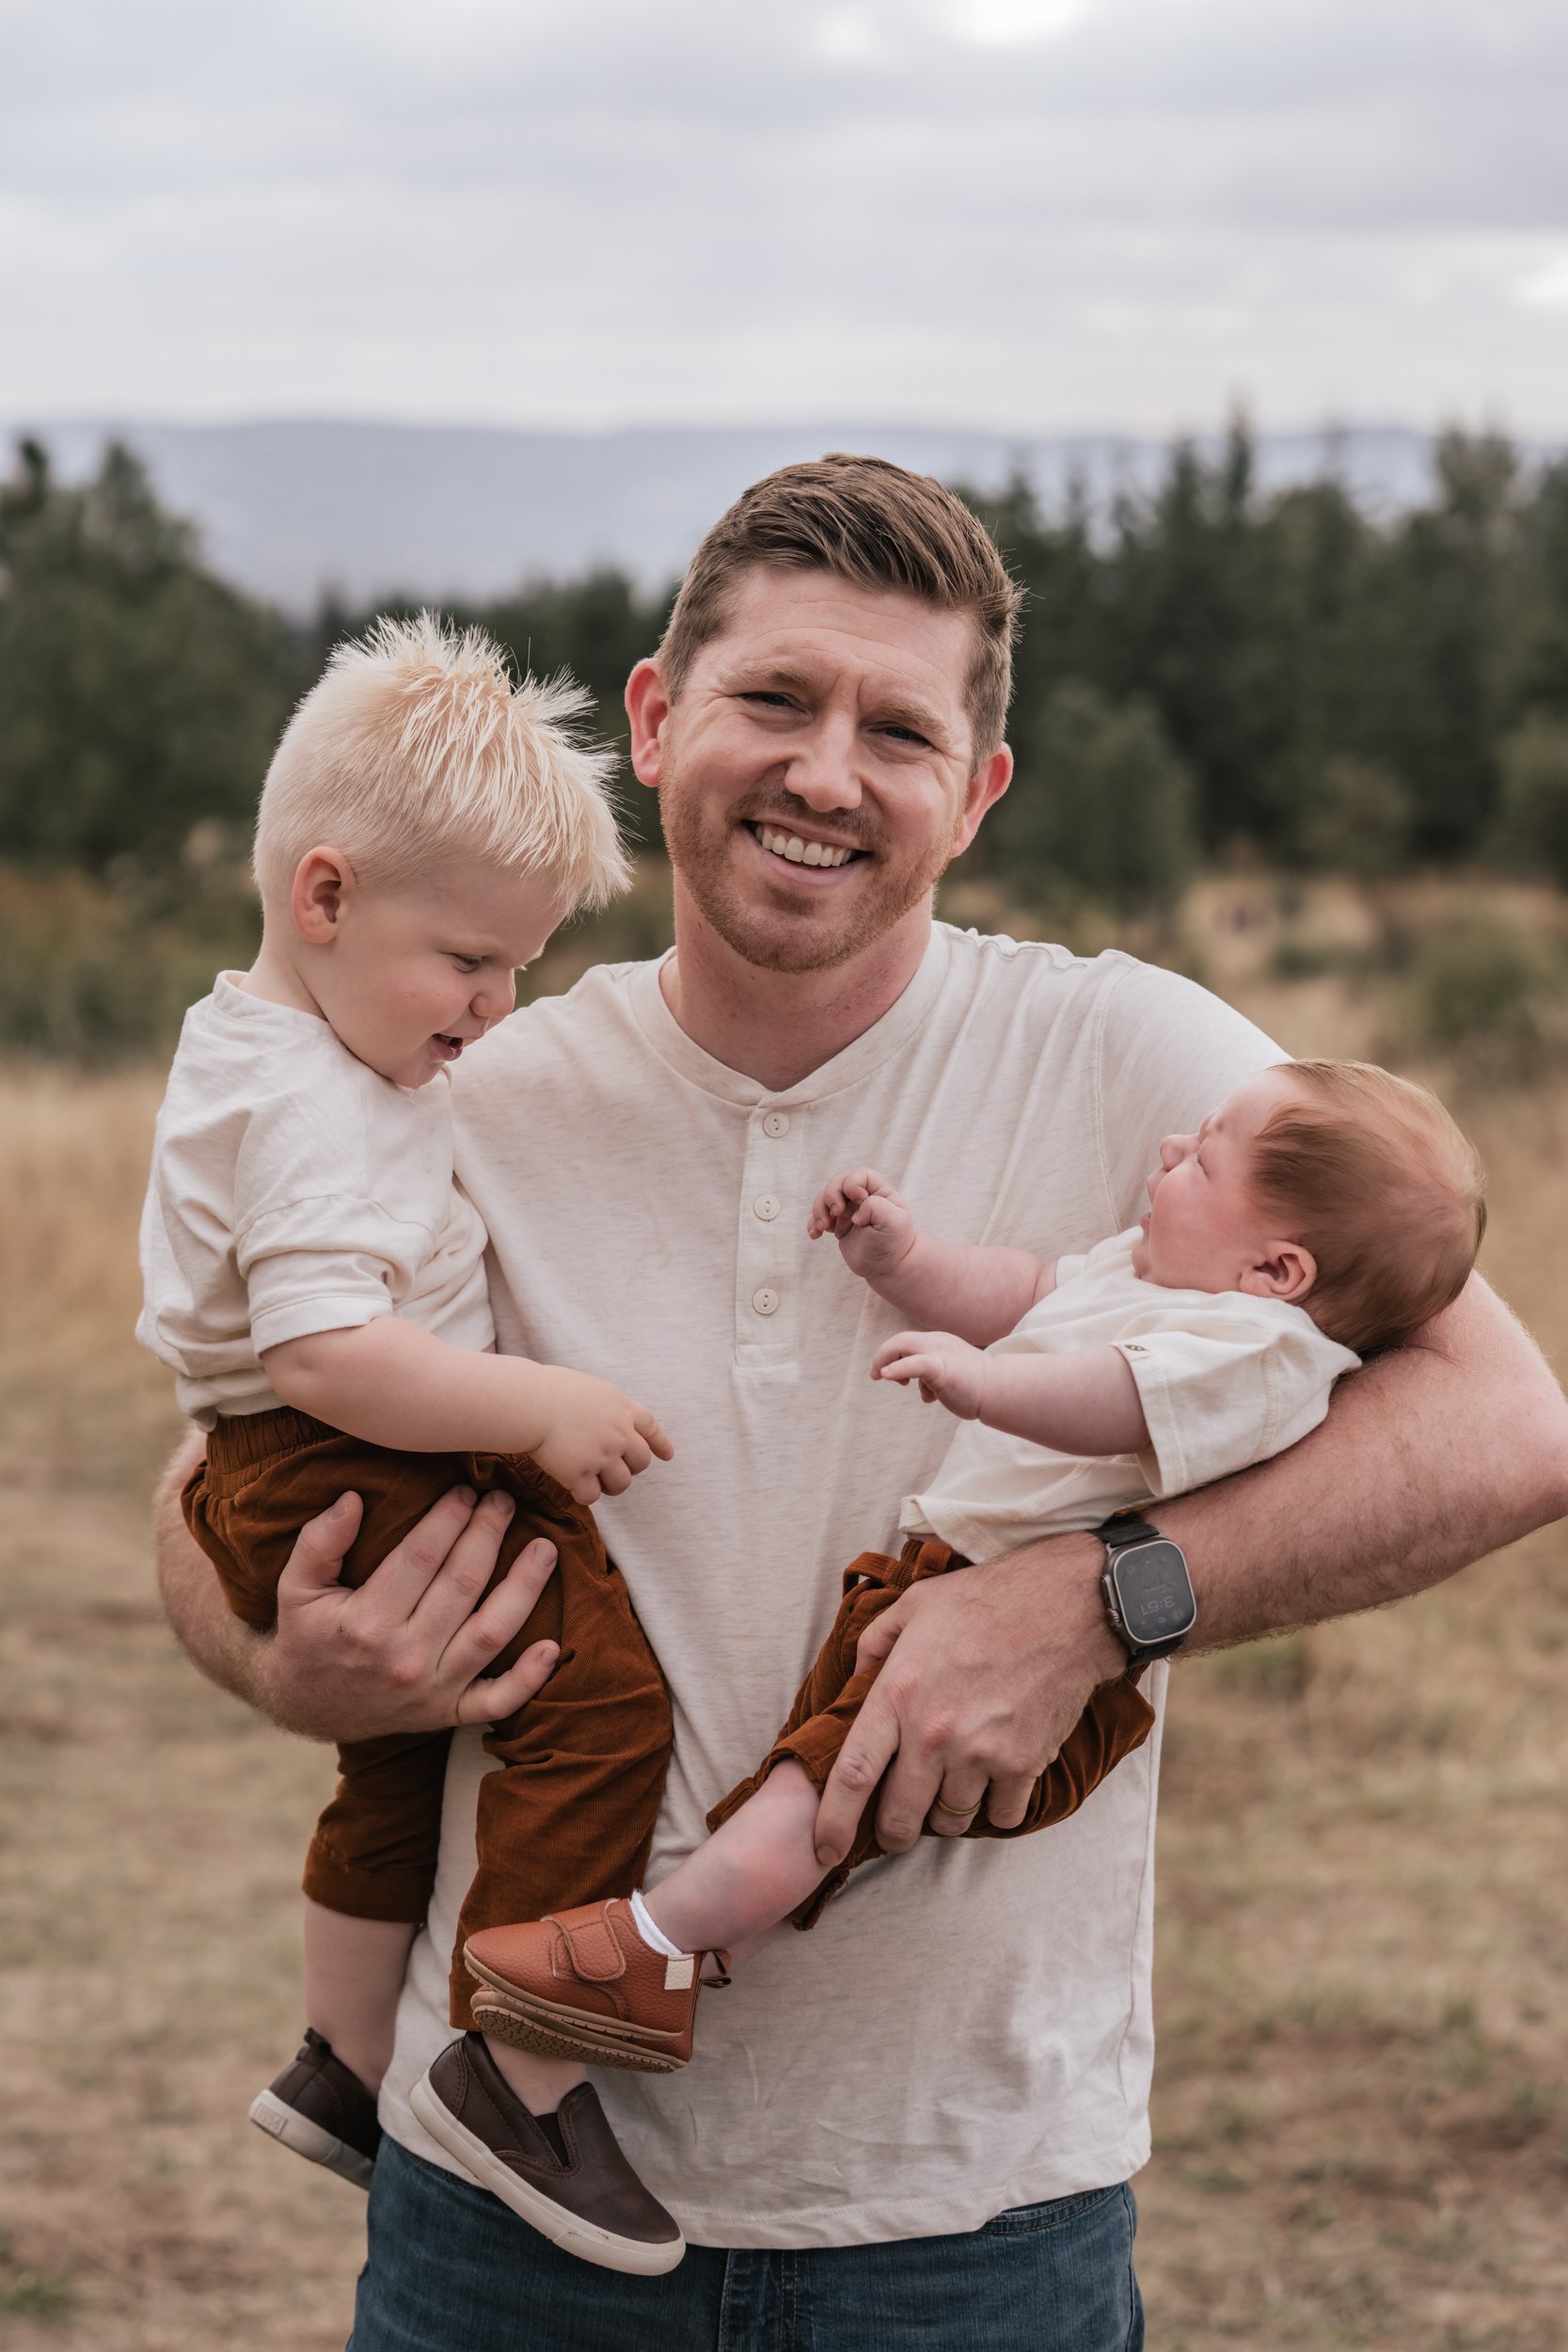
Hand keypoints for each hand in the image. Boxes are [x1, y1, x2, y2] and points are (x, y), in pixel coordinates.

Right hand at [260, 1486, 563, 1740]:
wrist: (305, 1705)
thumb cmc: (306, 1634)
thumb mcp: (295, 1586)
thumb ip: (319, 1542)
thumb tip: (352, 1499)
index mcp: (367, 1623)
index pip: (421, 1557)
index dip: (448, 1518)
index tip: (464, 1490)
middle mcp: (404, 1659)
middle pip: (462, 1585)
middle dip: (487, 1535)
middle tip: (503, 1501)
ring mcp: (431, 1691)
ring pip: (491, 1633)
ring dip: (524, 1588)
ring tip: (544, 1549)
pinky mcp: (447, 1713)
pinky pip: (497, 1701)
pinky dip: (528, 1678)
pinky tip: (553, 1646)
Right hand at [531, 1369, 673, 1506]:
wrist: (531, 1403)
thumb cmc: (549, 1390)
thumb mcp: (590, 1389)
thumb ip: (604, 1409)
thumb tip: (602, 1422)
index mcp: (622, 1408)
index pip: (651, 1428)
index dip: (659, 1443)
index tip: (667, 1455)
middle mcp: (619, 1434)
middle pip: (641, 1461)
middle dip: (630, 1468)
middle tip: (610, 1469)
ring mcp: (602, 1455)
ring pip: (621, 1484)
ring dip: (609, 1485)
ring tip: (591, 1480)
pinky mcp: (580, 1474)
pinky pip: (591, 1496)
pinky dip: (583, 1494)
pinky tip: (572, 1485)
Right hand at [808, 1168, 916, 1284]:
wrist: (887, 1267)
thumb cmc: (894, 1243)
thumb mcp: (894, 1222)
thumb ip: (876, 1207)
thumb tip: (855, 1213)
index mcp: (878, 1192)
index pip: (860, 1175)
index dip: (853, 1185)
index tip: (860, 1203)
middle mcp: (862, 1197)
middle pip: (838, 1182)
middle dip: (831, 1195)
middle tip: (836, 1213)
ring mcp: (848, 1210)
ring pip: (825, 1198)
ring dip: (819, 1210)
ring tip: (822, 1227)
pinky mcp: (838, 1224)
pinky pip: (819, 1217)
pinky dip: (813, 1224)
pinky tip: (815, 1235)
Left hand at [811, 1532, 1126, 1862]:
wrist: (1064, 1607)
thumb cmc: (987, 1600)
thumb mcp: (914, 1605)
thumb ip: (875, 1643)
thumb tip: (855, 1679)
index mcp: (897, 1693)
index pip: (853, 1775)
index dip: (834, 1822)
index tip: (825, 1850)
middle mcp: (934, 1733)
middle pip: (900, 1817)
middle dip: (893, 1833)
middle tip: (897, 1829)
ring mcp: (980, 1753)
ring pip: (951, 1820)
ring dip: (947, 1813)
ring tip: (953, 1786)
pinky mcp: (1023, 1764)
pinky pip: (1001, 1817)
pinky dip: (996, 1809)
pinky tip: (996, 1783)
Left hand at [871, 1328, 987, 1418]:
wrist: (1001, 1390)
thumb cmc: (977, 1387)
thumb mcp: (951, 1377)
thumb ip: (935, 1379)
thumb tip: (924, 1393)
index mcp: (940, 1343)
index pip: (908, 1342)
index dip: (892, 1356)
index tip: (885, 1375)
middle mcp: (937, 1342)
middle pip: (901, 1340)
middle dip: (882, 1356)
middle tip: (875, 1376)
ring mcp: (940, 1353)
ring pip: (903, 1345)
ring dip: (886, 1361)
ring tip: (884, 1378)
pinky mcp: (942, 1368)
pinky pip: (915, 1363)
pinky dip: (898, 1368)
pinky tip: (886, 1376)